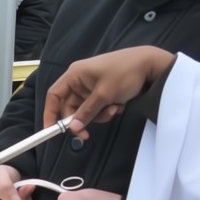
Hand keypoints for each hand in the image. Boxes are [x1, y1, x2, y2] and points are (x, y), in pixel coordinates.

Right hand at [43, 46, 175, 139]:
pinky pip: (97, 107)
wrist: (149, 64)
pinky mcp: (102, 91)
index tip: (50, 130)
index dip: (50, 112)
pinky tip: (118, 105)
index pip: (54, 95)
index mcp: (74, 75)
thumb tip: (72, 128)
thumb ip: (87, 112)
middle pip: (70, 106)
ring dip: (98, 114)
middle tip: (87, 134)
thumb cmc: (123, 74)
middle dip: (81, 119)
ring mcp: (91, 86)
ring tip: (113, 110)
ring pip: (85, 109)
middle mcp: (79, 80)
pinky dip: (106, 110)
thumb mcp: (104, 95)